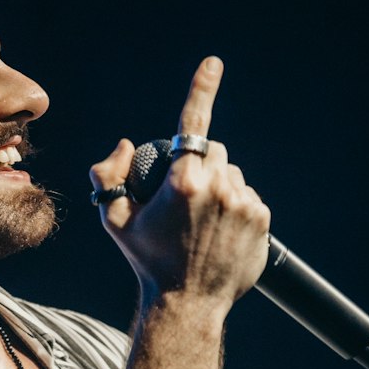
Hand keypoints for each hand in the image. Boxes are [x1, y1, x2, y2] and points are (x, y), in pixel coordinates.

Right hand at [89, 57, 270, 307]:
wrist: (187, 304)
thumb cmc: (148, 261)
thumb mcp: (115, 220)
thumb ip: (107, 177)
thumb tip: (125, 144)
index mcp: (183, 182)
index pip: (193, 125)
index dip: (202, 89)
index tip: (214, 63)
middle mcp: (217, 187)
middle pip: (213, 152)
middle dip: (200, 164)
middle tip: (185, 198)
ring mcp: (243, 203)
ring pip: (232, 174)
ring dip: (219, 186)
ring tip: (203, 223)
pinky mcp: (261, 218)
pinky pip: (248, 197)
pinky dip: (236, 206)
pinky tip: (220, 232)